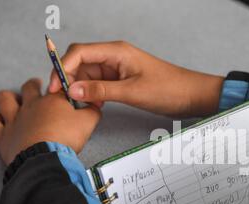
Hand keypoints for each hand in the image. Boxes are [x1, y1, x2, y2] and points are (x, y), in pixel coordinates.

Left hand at [0, 78, 100, 164]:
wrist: (45, 157)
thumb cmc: (65, 139)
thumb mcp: (88, 123)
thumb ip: (93, 111)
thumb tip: (95, 106)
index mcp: (53, 101)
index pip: (58, 86)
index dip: (64, 86)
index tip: (67, 90)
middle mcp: (32, 105)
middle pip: (29, 87)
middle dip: (34, 85)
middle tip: (39, 87)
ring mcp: (15, 118)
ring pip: (5, 98)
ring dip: (10, 97)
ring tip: (16, 100)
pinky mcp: (3, 134)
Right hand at [48, 41, 223, 116]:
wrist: (191, 95)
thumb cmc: (169, 89)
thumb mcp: (132, 91)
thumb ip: (100, 91)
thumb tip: (72, 90)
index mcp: (116, 52)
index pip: (79, 52)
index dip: (63, 68)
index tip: (57, 87)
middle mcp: (114, 57)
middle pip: (80, 63)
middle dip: (69, 79)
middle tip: (63, 100)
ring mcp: (118, 68)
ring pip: (88, 75)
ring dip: (81, 89)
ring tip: (78, 106)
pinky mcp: (122, 80)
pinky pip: (99, 84)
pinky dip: (92, 94)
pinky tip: (93, 106)